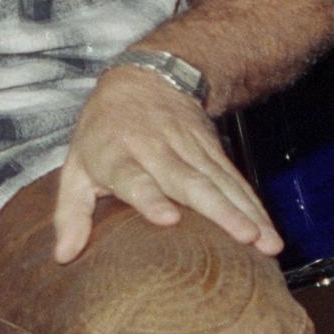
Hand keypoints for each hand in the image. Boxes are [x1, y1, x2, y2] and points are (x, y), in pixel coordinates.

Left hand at [52, 66, 281, 263]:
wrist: (144, 77)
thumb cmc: (103, 132)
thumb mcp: (75, 165)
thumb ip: (70, 212)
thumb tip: (63, 256)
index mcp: (117, 155)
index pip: (134, 177)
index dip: (150, 197)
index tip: (168, 218)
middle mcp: (155, 150)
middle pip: (189, 181)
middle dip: (219, 210)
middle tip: (244, 238)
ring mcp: (188, 147)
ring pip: (220, 181)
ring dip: (246, 211)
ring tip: (267, 244)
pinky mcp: (212, 149)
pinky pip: (235, 179)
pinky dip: (254, 205)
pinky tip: (270, 231)